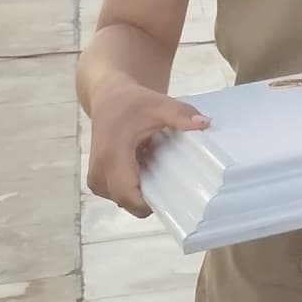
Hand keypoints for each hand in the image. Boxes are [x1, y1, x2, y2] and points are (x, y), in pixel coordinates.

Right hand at [85, 75, 208, 216]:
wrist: (109, 98)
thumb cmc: (132, 102)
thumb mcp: (158, 104)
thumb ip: (180, 114)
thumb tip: (205, 123)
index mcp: (111, 156)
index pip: (128, 195)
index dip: (151, 202)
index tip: (177, 195)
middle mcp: (99, 171)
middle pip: (127, 202)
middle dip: (151, 198)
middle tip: (175, 180)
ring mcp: (96, 178)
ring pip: (123, 201)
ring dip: (143, 192)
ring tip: (160, 171)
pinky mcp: (98, 180)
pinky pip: (120, 195)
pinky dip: (136, 187)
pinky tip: (149, 170)